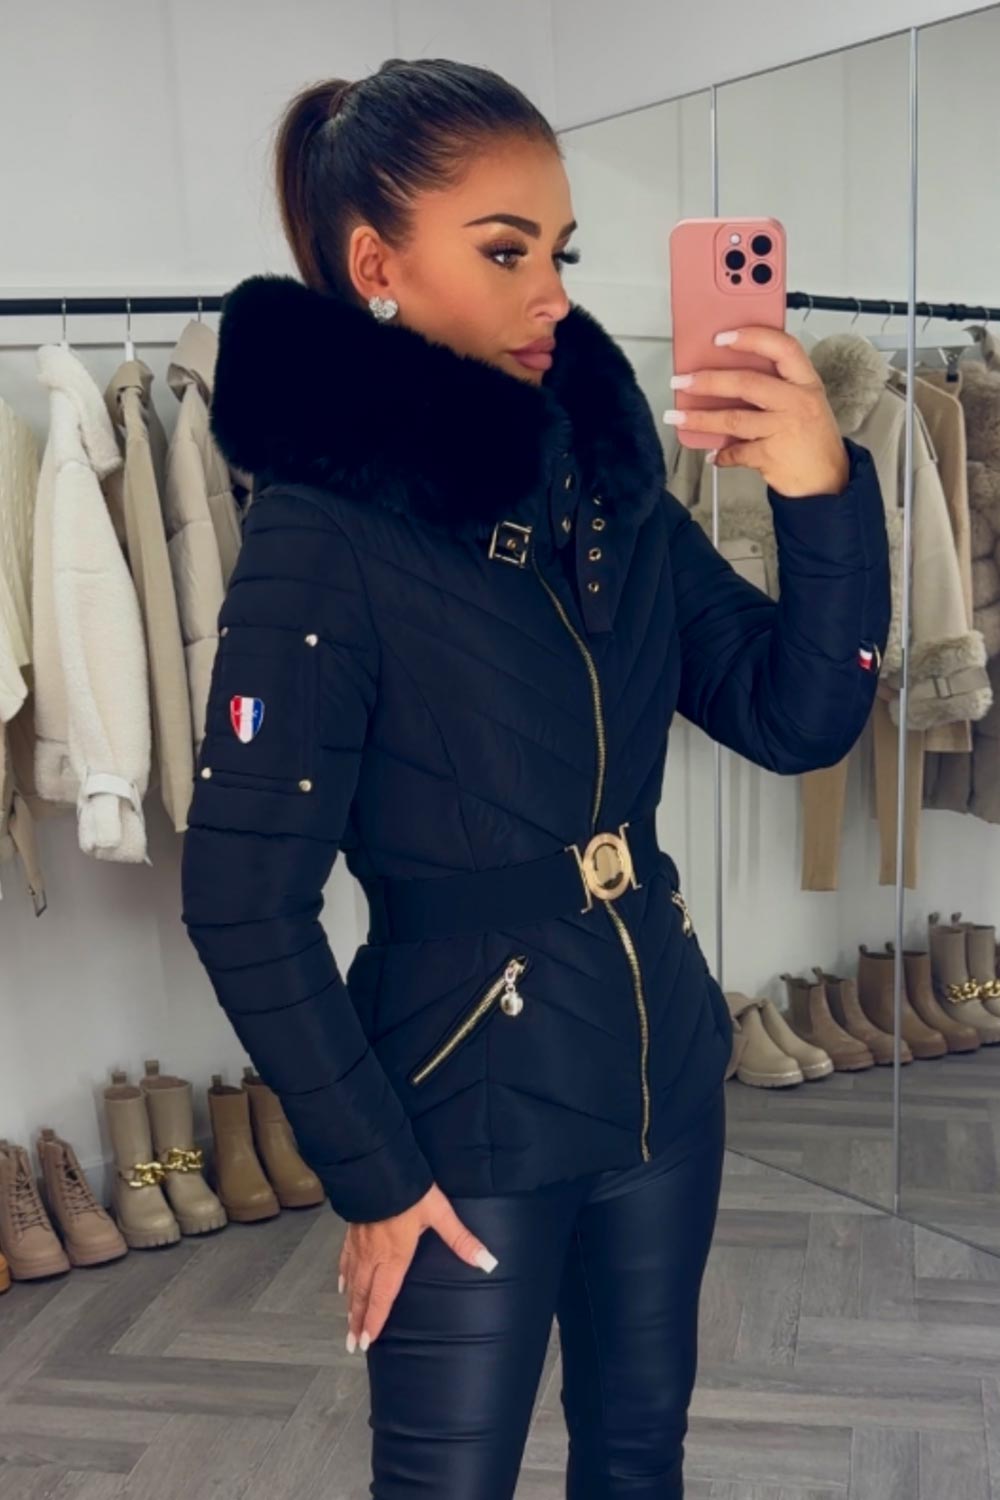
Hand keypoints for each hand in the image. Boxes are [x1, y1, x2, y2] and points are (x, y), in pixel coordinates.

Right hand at [337, 1182, 498, 1352]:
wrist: (378, 1167)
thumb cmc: (410, 1191)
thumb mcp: (439, 1214)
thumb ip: (462, 1240)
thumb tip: (488, 1262)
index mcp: (394, 1257)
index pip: (383, 1297)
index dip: (375, 1321)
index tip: (366, 1343)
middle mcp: (373, 1255)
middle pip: (363, 1295)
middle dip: (357, 1321)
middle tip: (351, 1344)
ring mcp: (359, 1243)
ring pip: (351, 1281)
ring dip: (349, 1305)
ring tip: (347, 1323)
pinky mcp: (352, 1231)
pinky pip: (344, 1259)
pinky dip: (342, 1275)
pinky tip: (341, 1285)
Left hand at [664, 326, 850, 498]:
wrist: (829, 480)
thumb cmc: (813, 438)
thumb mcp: (806, 401)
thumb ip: (777, 386)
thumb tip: (729, 375)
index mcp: (806, 382)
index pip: (782, 347)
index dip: (751, 338)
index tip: (721, 337)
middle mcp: (797, 402)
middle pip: (747, 383)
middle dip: (709, 381)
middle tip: (683, 381)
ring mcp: (784, 429)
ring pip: (733, 419)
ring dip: (701, 419)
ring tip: (678, 417)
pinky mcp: (771, 456)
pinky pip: (737, 453)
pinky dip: (722, 455)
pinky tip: (714, 455)